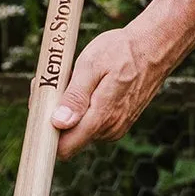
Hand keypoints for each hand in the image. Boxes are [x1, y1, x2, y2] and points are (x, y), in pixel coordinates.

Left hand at [50, 24, 167, 157]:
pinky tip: (86, 86)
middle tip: (54, 84)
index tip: (39, 112)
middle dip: (55, 115)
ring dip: (69, 110)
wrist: (155, 47)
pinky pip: (92, 123)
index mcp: (100, 116)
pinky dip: (83, 108)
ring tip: (74, 80)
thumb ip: (75, 96)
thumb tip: (58, 122)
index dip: (47, 134)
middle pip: (69, 138)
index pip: (65, 148)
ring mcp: (116, 127)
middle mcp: (109, 129)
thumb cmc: (121, 51)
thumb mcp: (91, 65)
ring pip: (79, 129)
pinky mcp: (119, 122)